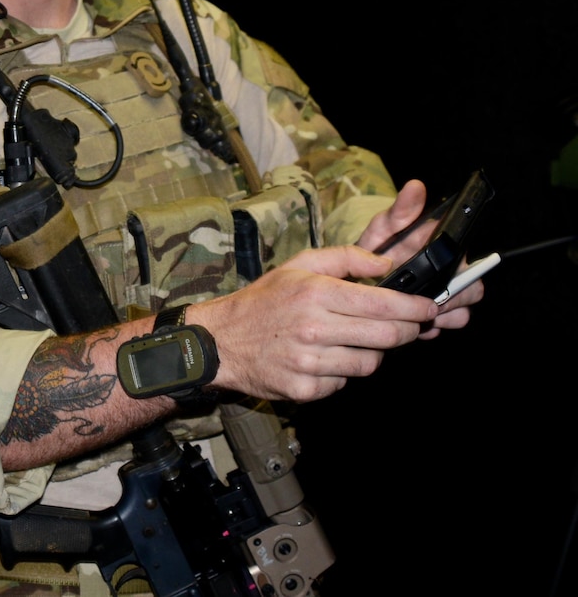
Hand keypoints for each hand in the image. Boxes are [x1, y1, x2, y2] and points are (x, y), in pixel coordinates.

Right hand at [187, 246, 437, 402]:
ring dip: (373, 352)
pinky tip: (327, 359)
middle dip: (408, 331)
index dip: (415, 308)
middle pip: (387, 337)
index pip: (383, 305)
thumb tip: (386, 263)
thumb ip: (346, 258)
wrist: (219, 341)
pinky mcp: (306, 388)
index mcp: (314, 293)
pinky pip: (345, 383)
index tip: (428, 307)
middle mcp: (313, 328)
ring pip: (370, 363)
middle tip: (409, 326)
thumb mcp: (298, 265)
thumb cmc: (263, 301)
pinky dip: (343, 372)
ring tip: (355, 340)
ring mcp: (309, 362)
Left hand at [354, 180, 482, 336]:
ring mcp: (442, 298)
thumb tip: (415, 186)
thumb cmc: (375, 249)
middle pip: (472, 292)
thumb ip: (400, 211)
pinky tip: (410, 321)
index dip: (461, 273)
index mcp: (443, 253)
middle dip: (452, 297)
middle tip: (426, 297)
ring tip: (414, 309)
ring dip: (441, 314)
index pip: (471, 265)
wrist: (353, 277)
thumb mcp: (382, 229)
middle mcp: (449, 275)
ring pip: (461, 314)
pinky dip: (428, 327)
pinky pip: (442, 327)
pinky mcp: (431, 319)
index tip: (441, 276)